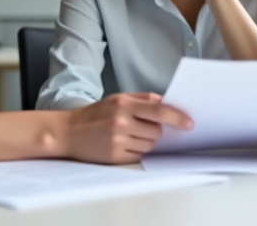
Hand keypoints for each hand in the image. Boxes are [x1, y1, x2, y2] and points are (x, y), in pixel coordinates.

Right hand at [61, 93, 192, 163]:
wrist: (67, 132)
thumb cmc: (94, 115)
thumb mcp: (117, 99)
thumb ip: (143, 99)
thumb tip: (167, 103)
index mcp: (123, 104)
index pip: (159, 110)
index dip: (177, 117)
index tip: (190, 123)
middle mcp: (121, 122)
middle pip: (157, 131)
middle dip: (156, 130)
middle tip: (143, 127)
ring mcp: (117, 141)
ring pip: (150, 145)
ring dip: (147, 141)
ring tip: (130, 135)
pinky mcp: (114, 157)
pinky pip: (139, 156)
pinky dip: (137, 151)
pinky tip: (124, 144)